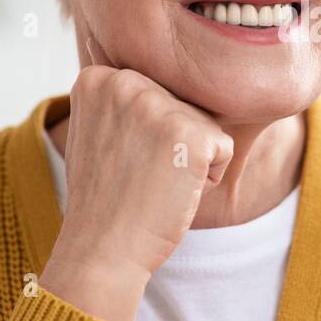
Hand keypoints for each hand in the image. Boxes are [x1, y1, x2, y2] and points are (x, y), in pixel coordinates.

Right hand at [38, 31, 233, 320]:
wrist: (102, 250)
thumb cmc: (104, 199)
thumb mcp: (96, 132)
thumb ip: (122, 100)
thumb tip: (156, 70)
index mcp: (99, 77)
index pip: (157, 91)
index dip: (147, 133)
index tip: (118, 158)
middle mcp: (125, 80)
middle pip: (183, 104)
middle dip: (172, 143)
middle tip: (138, 174)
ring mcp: (158, 104)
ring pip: (205, 125)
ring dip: (191, 159)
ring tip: (154, 182)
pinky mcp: (191, 131)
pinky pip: (224, 148)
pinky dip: (209, 177)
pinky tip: (173, 191)